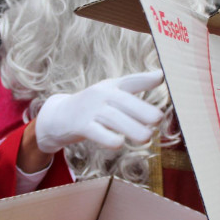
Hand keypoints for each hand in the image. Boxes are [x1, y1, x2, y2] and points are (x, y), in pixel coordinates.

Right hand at [35, 71, 164, 153]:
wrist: (58, 116)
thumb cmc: (93, 105)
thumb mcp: (110, 92)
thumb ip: (134, 85)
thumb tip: (161, 75)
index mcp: (111, 86)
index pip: (130, 81)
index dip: (146, 80)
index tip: (161, 77)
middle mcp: (102, 95)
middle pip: (124, 101)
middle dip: (142, 110)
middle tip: (158, 120)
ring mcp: (91, 110)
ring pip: (114, 119)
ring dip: (132, 129)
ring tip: (147, 138)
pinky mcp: (81, 126)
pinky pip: (98, 133)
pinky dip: (110, 139)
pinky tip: (119, 143)